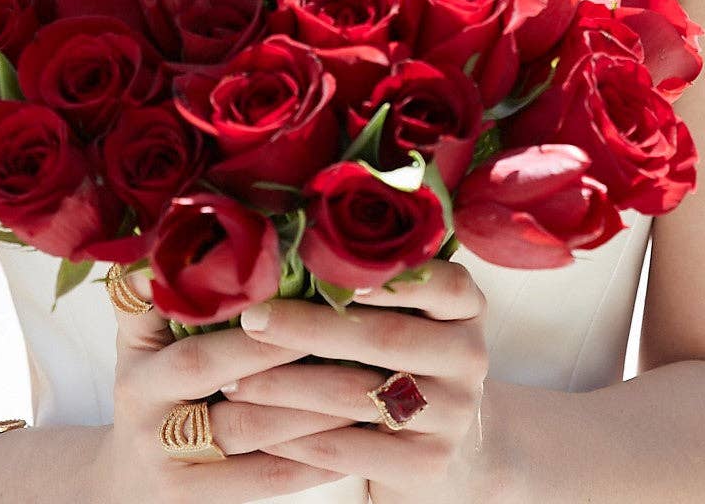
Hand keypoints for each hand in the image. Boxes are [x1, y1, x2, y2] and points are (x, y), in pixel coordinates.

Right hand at [97, 267, 352, 503]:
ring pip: (252, 431)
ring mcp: (167, 460)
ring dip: (313, 406)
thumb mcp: (140, 338)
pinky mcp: (191, 503)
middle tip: (354, 331)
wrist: (121, 482)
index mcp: (138, 359)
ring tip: (370, 379)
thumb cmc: (152, 385)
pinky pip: (262, 480)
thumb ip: (160, 287)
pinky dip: (312, 459)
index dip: (252, 319)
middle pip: (223, 378)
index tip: (307, 290)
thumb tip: (189, 214)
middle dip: (290, 355)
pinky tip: (358, 438)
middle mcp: (145, 408)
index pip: (198, 337)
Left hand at [223, 259, 490, 498]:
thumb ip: (366, 276)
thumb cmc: (398, 353)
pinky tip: (259, 427)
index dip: (390, 277)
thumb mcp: (402, 310)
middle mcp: (469, 356)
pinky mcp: (427, 463)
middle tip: (251, 319)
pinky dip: (298, 438)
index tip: (328, 266)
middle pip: (386, 337)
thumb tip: (282, 241)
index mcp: (465, 308)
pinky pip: (351, 449)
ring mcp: (454, 414)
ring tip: (235, 378)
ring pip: (359, 394)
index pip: (443, 282)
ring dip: (288, 385)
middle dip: (309, 327)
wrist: (438, 441)